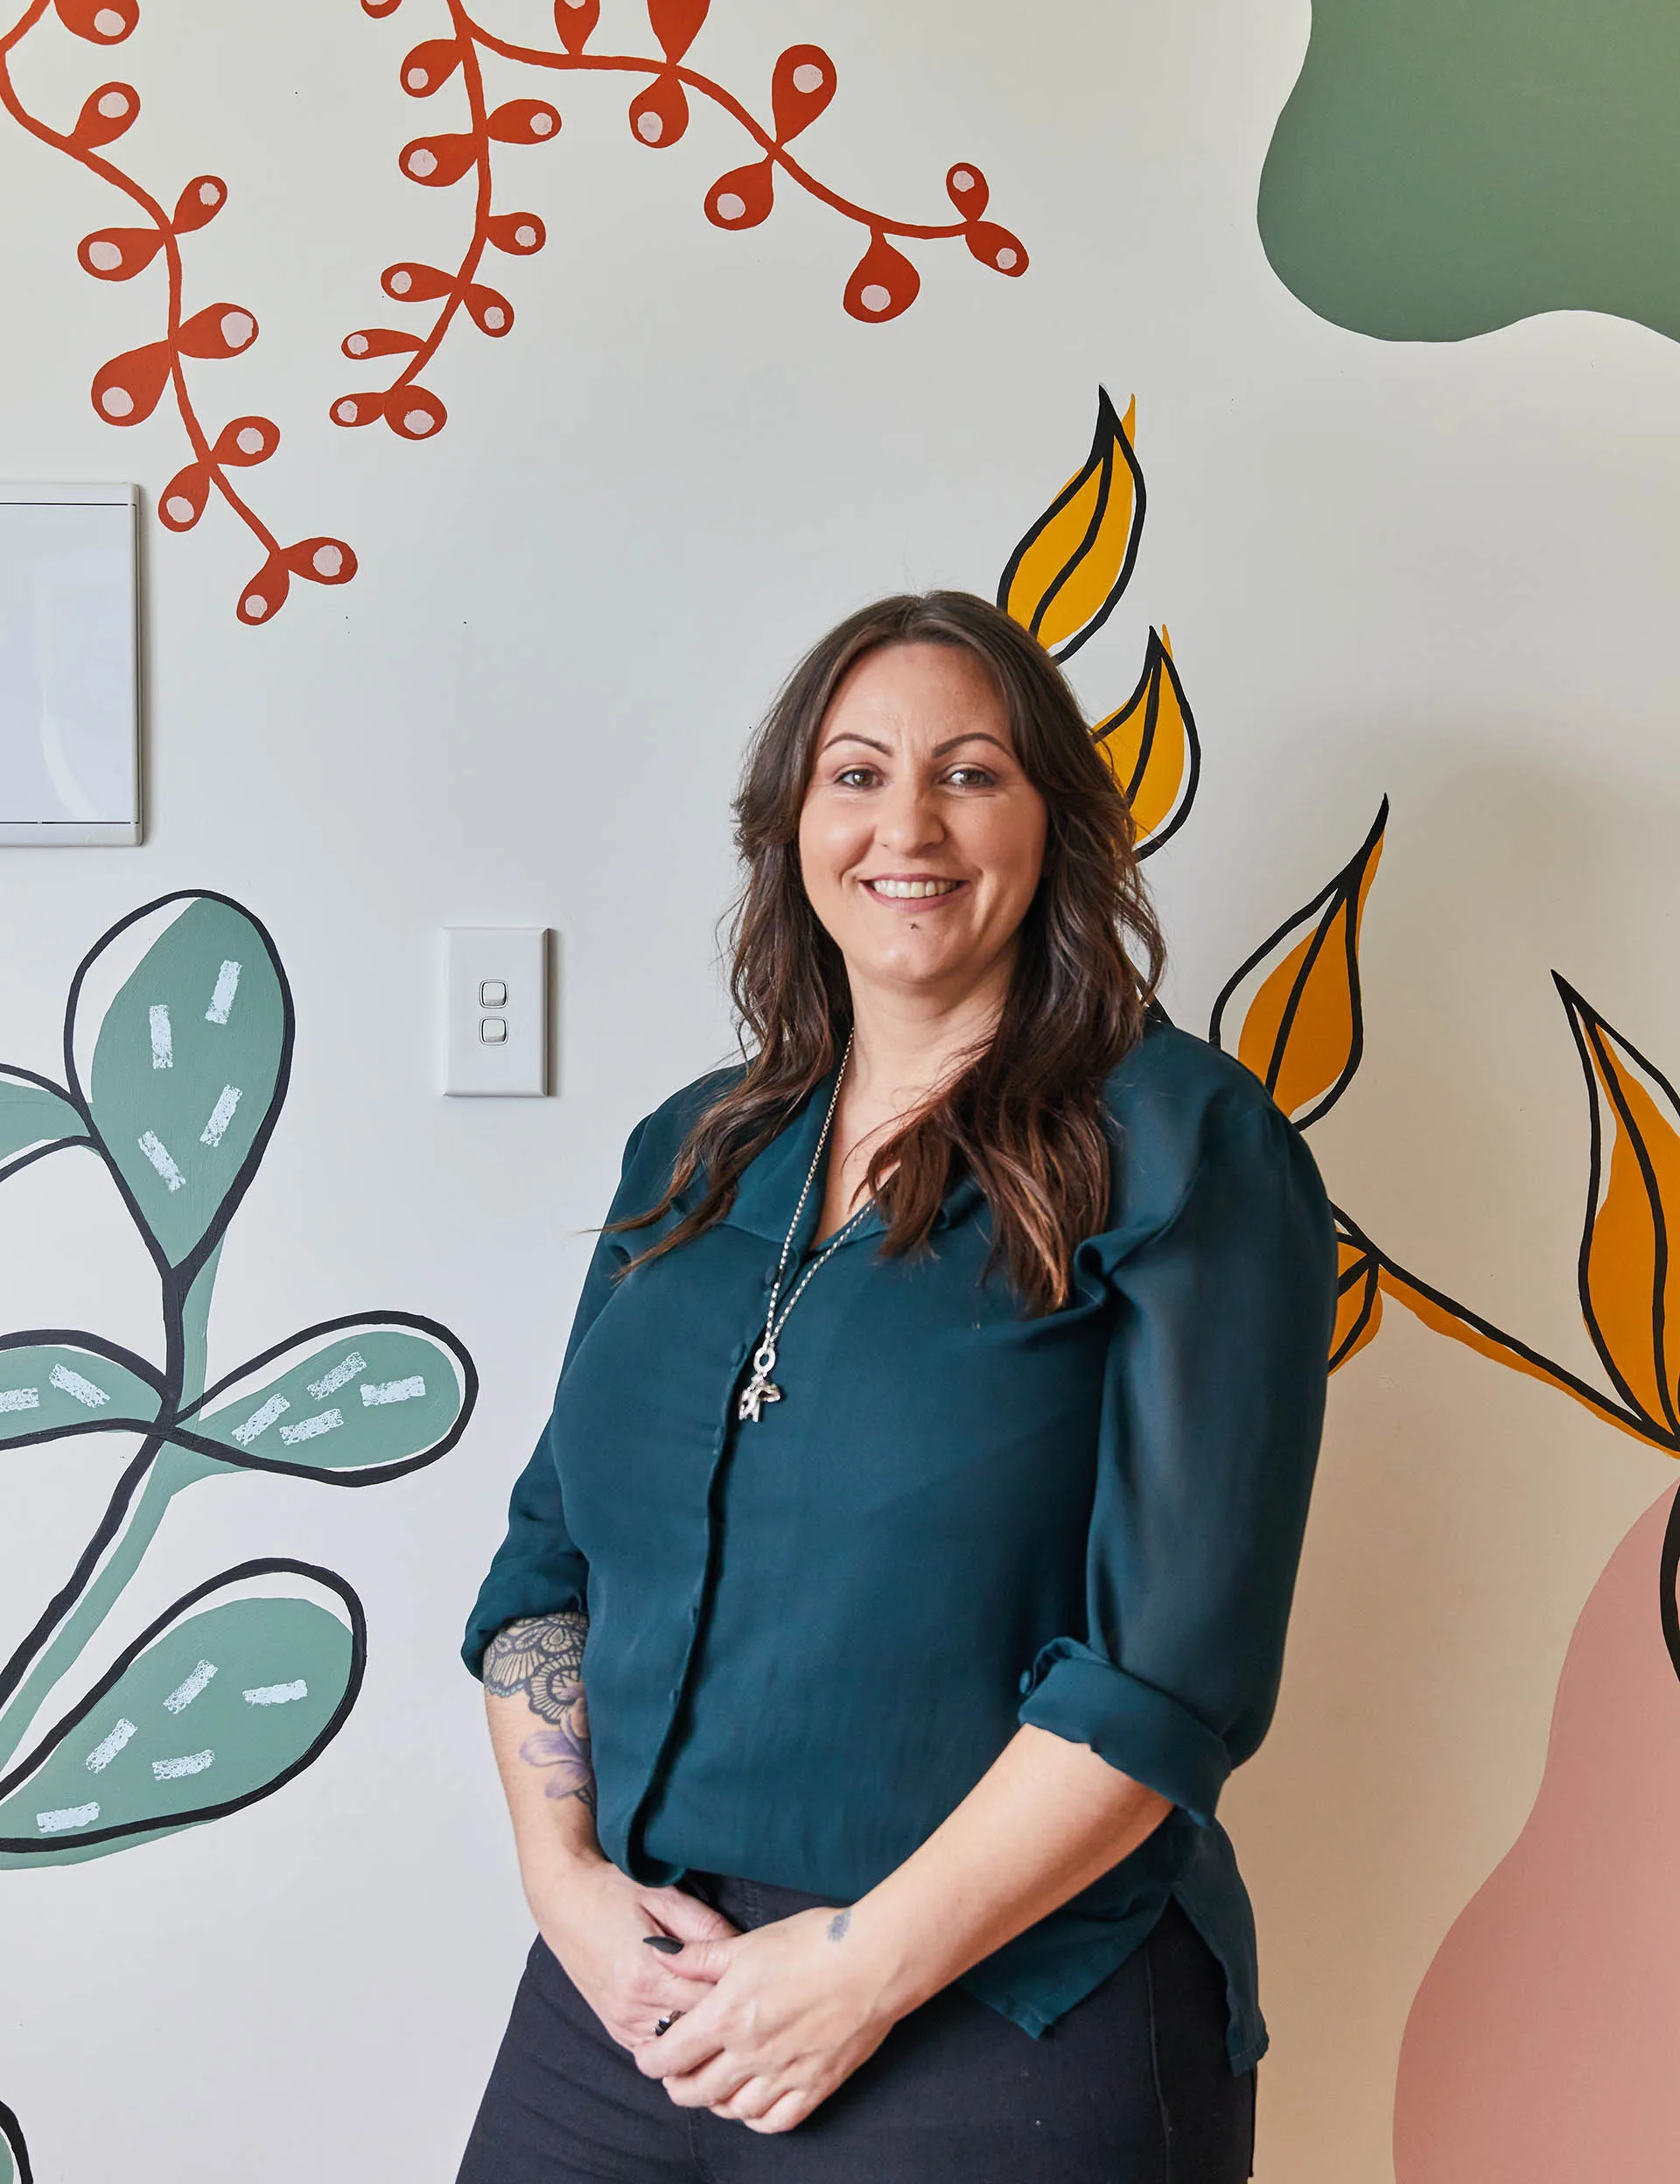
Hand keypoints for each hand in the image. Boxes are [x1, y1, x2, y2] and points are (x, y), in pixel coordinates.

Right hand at [530, 1853, 738, 2052]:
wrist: (564, 1901)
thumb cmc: (613, 1892)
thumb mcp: (665, 1897)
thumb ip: (705, 1926)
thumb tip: (742, 1949)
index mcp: (648, 1974)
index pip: (710, 2003)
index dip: (738, 1995)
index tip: (757, 1986)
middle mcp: (632, 2007)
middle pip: (696, 2032)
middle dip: (725, 2020)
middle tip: (750, 2005)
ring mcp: (621, 2023)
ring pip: (677, 2051)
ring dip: (701, 2036)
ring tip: (726, 2015)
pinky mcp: (615, 2029)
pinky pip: (655, 2051)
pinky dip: (677, 2042)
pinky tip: (694, 2023)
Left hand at [636, 1904, 900, 2133]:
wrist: (872, 1961)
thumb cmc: (812, 1943)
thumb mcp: (749, 1943)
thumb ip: (701, 1957)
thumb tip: (661, 1957)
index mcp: (726, 2016)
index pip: (670, 2057)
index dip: (651, 2060)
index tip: (650, 2053)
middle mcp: (749, 2054)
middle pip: (695, 2091)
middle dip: (677, 2084)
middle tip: (677, 2071)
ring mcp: (783, 2076)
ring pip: (732, 2110)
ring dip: (715, 2101)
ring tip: (714, 2083)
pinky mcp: (815, 2087)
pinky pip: (775, 2122)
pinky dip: (756, 2118)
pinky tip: (753, 2102)